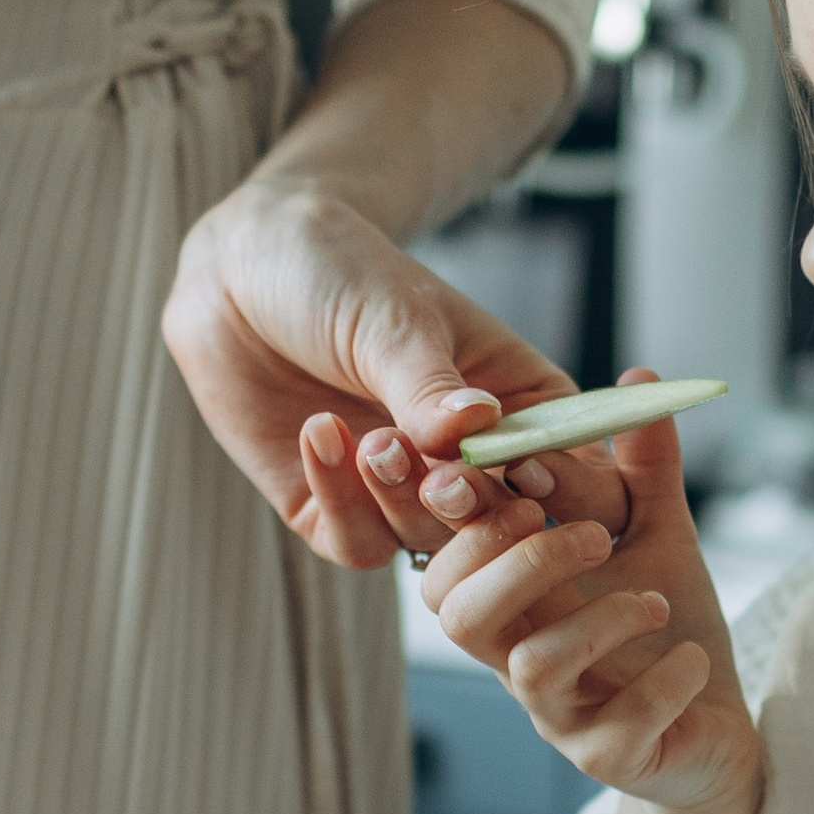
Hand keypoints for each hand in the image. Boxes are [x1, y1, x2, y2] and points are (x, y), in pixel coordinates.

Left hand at [161, 179, 629, 566]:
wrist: (238, 271)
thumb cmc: (339, 271)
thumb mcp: (396, 318)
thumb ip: (430, 386)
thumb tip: (475, 429)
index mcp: (519, 403)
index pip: (575, 468)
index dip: (570, 485)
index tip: (531, 468)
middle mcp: (469, 459)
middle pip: (506, 526)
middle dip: (473, 507)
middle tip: (442, 477)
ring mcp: (401, 490)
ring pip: (429, 542)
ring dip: (402, 498)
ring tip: (372, 440)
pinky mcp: (334, 510)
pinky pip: (357, 542)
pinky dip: (342, 500)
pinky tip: (319, 433)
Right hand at [408, 386, 763, 813]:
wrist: (720, 722)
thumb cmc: (669, 628)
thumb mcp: (658, 533)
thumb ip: (641, 467)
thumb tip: (640, 379)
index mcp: (513, 597)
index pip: (443, 555)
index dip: (451, 516)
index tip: (514, 471)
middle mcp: (518, 654)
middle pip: (458, 612)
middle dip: (522, 559)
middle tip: (595, 535)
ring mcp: (559, 713)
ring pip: (533, 668)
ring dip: (599, 619)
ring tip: (658, 602)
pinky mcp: (608, 757)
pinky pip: (615, 728)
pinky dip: (660, 685)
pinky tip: (689, 661)